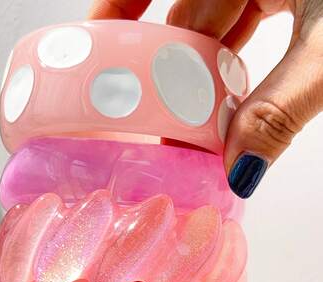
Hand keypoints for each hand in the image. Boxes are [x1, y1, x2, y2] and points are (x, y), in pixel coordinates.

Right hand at [89, 0, 322, 197]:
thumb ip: (281, 109)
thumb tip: (237, 171)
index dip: (118, 7)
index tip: (93, 45)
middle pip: (189, 15)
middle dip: (169, 69)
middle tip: (149, 120)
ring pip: (219, 27)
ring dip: (204, 77)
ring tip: (187, 126)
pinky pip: (249, 26)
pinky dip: (237, 66)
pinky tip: (229, 102)